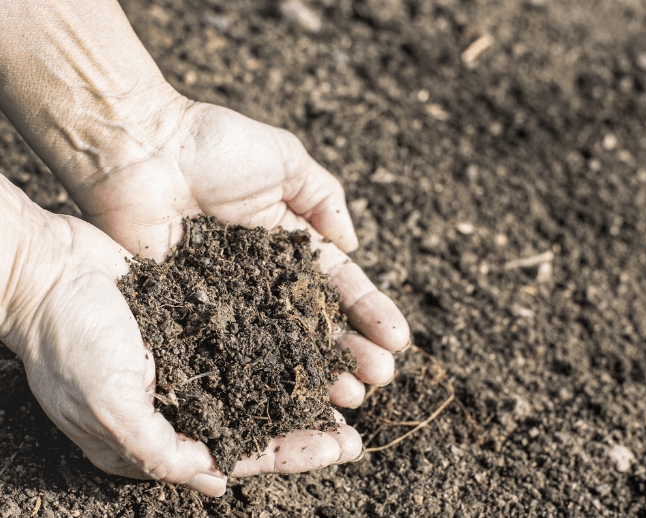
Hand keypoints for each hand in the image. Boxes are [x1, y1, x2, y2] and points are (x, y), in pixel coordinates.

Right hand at [0, 181, 362, 496]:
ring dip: (304, 385)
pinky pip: (250, 340)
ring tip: (350, 383)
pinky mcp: (195, 325)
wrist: (46, 268)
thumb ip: (156, 449)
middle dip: (309, 427)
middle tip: (358, 422)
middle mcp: (181, 404)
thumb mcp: (105, 404)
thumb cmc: (66, 339)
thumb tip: (217, 483)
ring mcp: (190, 363)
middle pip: (259, 423)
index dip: (293, 453)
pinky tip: (317, 338)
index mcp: (158, 436)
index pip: (239, 455)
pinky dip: (284, 343)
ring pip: (262, 382)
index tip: (342, 447)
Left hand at [68, 99, 408, 406]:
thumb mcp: (286, 159)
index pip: (341, 285)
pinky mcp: (189, 312)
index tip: (398, 341)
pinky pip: (229, 348)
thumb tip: (354, 244)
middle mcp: (266, 277)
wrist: (140, 150)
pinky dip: (257, 374)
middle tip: (379, 379)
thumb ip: (325, 198)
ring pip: (281, 344)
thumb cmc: (214, 147)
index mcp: (292, 242)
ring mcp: (229, 299)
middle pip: (318, 323)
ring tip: (348, 396)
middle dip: (353, 351)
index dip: (371, 313)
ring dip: (316, 372)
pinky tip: (285, 396)